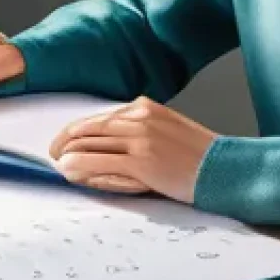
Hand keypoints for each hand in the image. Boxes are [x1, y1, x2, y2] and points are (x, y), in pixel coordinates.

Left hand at [48, 96, 219, 202]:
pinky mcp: (141, 161)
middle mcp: (138, 117)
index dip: (72, 131)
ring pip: (88, 144)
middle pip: (86, 128)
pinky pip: (99, 163)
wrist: (225, 168)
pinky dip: (79, 168)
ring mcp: (139, 139)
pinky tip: (70, 173)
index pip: (96, 118)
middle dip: (64, 144)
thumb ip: (133, 131)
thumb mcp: (163, 129)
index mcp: (143, 107)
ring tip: (61, 168)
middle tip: (53, 156)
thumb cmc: (196, 154)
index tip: (61, 143)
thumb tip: (98, 145)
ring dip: (68, 157)